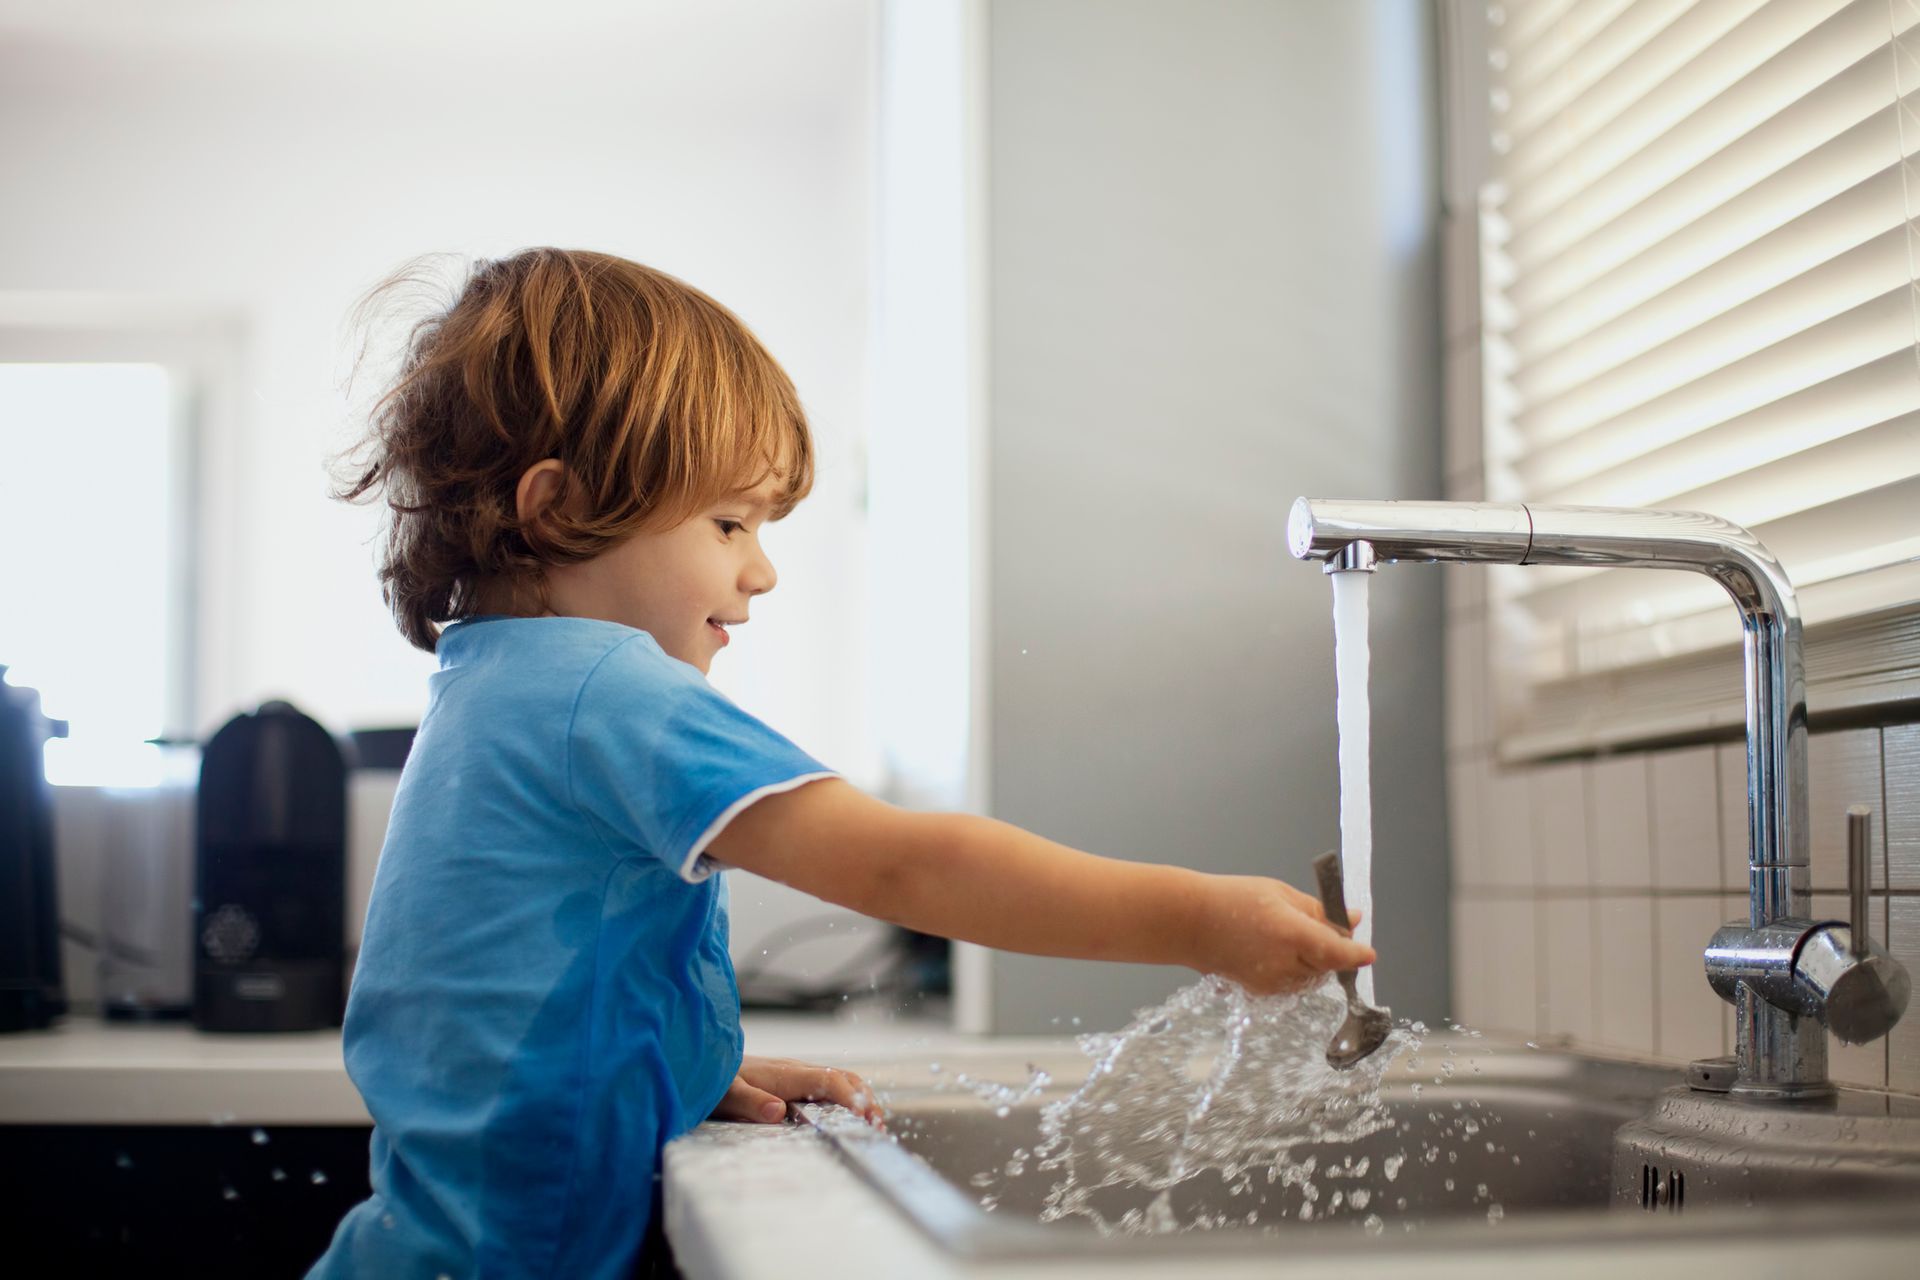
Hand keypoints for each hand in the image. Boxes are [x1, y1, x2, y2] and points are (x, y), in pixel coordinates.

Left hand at [710, 1054, 885, 1129]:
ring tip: (872, 1125)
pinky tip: (848, 1118)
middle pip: (843, 1078)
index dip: (849, 1098)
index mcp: (785, 1074)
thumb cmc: (712, 1080)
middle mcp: (796, 1071)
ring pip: (839, 1081)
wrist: (702, 1062)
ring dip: (859, 1099)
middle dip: (865, 1099)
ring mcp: (796, 1075)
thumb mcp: (725, 1095)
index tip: (863, 1118)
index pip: (829, 1081)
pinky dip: (846, 1100)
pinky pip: (828, 1087)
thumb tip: (777, 1111)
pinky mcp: (792, 1083)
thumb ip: (749, 1102)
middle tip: (877, 1127)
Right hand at [1195, 874, 1375, 995]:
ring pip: (1312, 977)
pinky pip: (1293, 984)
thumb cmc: (1231, 898)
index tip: (1369, 953)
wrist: (1188, 923)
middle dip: (1330, 949)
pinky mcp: (1261, 993)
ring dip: (1313, 960)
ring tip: (1288, 935)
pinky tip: (1274, 950)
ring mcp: (1271, 982)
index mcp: (1290, 933)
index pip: (1336, 952)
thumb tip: (1352, 920)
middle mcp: (1283, 963)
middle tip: (1318, 925)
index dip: (1356, 955)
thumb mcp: (1279, 893)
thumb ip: (1318, 910)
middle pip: (1327, 965)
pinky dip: (1295, 969)